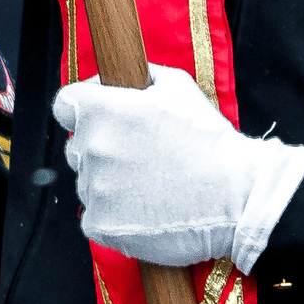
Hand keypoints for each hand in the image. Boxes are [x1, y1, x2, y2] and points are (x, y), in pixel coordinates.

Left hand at [53, 67, 303, 271]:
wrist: (237, 197)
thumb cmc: (210, 140)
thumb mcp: (178, 86)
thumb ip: (139, 77)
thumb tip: (116, 80)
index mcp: (101, 110)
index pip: (65, 104)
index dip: (83, 109)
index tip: (101, 117)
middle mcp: (90, 148)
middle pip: (78, 147)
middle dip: (102, 148)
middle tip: (142, 157)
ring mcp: (93, 190)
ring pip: (89, 183)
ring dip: (110, 184)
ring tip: (152, 186)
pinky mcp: (101, 225)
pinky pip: (95, 217)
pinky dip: (115, 216)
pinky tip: (146, 210)